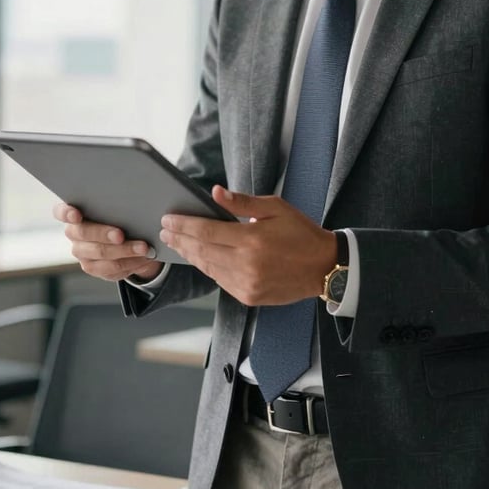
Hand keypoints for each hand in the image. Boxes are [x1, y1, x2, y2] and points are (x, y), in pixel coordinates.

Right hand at [53, 202, 163, 281]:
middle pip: (84, 233)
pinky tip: (143, 257)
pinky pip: (111, 268)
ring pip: (100, 253)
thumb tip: (131, 199)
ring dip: (125, 250)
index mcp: (73, 212)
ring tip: (144, 248)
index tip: (76, 215)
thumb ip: (115, 202)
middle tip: (121, 235)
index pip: (61, 211)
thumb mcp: (116, 205)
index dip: (66, 213)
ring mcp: (81, 252)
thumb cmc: (119, 213)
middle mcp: (73, 233)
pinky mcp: (93, 267)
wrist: (126, 236)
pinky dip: (130, 262)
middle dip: (104, 234)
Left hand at [159, 187, 337, 306]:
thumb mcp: (275, 208)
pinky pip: (220, 281)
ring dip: (190, 255)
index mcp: (252, 240)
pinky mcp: (249, 296)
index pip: (206, 232)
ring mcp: (247, 284)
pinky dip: (207, 268)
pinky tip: (199, 258)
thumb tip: (215, 192)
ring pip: (208, 268)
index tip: (168, 219)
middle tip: (165, 231)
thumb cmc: (301, 233)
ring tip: (176, 243)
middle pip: (202, 251)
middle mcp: (246, 265)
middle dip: (181, 240)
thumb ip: (242, 203)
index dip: (184, 225)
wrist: (323, 267)